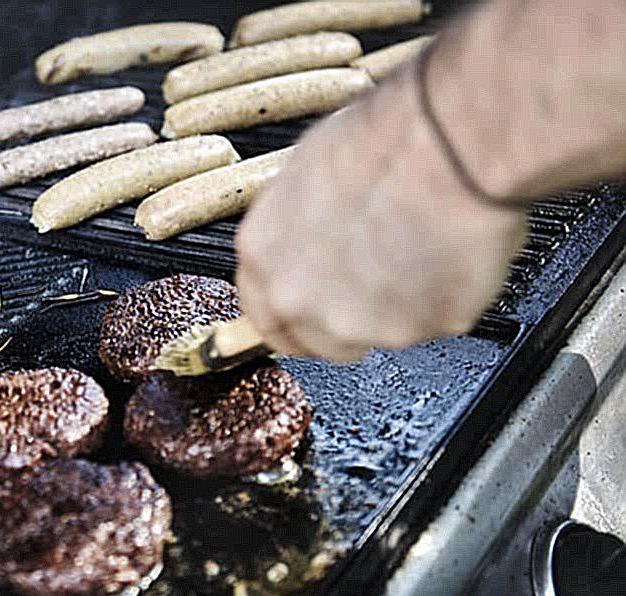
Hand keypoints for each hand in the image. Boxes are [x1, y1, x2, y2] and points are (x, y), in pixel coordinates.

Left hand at [235, 66, 527, 361]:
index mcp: (263, 255)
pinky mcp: (410, 332)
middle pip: (315, 338)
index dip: (294, 316)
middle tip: (379, 280)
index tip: (314, 312)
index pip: (264, 314)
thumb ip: (297, 226)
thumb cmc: (385, 140)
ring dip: (393, 311)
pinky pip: (428, 326)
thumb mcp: (308, 170)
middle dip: (345, 317)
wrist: (450, 144)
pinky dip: (442, 301)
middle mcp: (296, 297)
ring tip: (420, 253)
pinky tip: (449, 254)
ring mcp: (351, 323)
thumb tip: (312, 235)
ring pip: (373, 336)